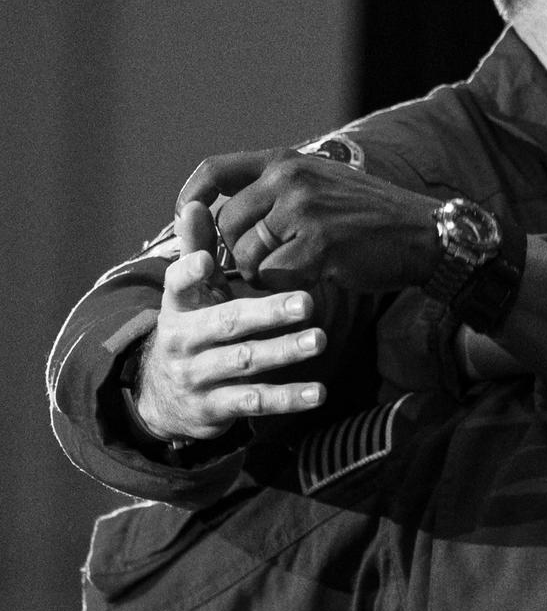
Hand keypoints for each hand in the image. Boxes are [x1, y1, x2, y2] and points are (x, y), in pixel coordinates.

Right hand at [132, 200, 327, 443]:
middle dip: (266, 313)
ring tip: (319, 340)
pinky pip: (255, 402)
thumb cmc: (193, 330)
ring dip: (283, 352)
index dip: (189, 274)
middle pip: (225, 324)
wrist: (162, 399)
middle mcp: (183, 341)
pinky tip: (318, 392)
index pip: (178, 286)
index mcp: (178, 307)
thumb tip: (197, 203)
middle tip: (306, 302)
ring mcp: (198, 376)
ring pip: (243, 362)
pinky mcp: (216, 407)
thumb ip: (196, 250)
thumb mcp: (190, 294)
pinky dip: (287, 398)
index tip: (205, 260)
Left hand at [178, 148, 442, 293]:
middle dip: (237, 254)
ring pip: (247, 255)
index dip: (192, 199)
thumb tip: (221, 217)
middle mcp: (290, 178)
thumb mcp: (322, 184)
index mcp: (287, 161)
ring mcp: (304, 210)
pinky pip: (275, 275)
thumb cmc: (371, 217)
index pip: (216, 171)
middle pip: (226, 225)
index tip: (188, 221)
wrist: (424, 234)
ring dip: (264, 274)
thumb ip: (277, 191)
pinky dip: (289, 285)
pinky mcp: (319, 244)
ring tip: (297, 270)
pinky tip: (316, 277)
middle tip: (266, 265)